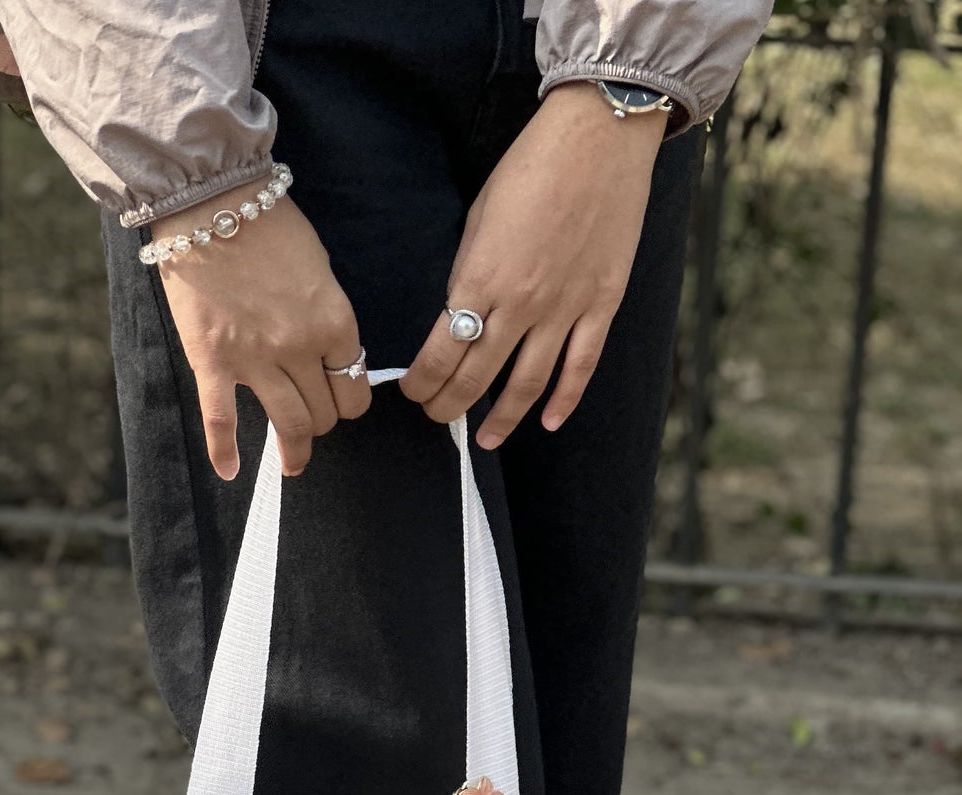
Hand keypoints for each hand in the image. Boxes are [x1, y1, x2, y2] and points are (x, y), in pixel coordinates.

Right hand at [155, 180, 369, 478]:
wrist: (211, 203)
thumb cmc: (269, 225)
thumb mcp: (320, 267)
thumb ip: (328, 316)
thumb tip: (327, 353)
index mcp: (334, 323)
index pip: (355, 388)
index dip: (350, 399)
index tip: (340, 399)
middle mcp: (300, 349)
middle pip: (324, 413)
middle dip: (323, 421)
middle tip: (314, 420)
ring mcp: (256, 361)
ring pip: (288, 426)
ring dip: (294, 452)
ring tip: (293, 466)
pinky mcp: (214, 363)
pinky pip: (221, 421)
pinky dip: (225, 452)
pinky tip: (229, 472)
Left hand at [401, 83, 665, 448]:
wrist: (598, 136)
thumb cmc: (532, 167)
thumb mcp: (479, 219)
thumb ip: (468, 273)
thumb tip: (459, 313)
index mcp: (480, 279)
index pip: (440, 354)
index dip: (422, 383)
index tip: (413, 392)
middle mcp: (520, 304)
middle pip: (476, 378)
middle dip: (448, 405)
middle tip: (437, 415)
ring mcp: (564, 308)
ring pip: (526, 385)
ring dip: (500, 420)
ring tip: (485, 438)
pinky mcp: (601, 304)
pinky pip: (580, 367)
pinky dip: (563, 400)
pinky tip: (547, 422)